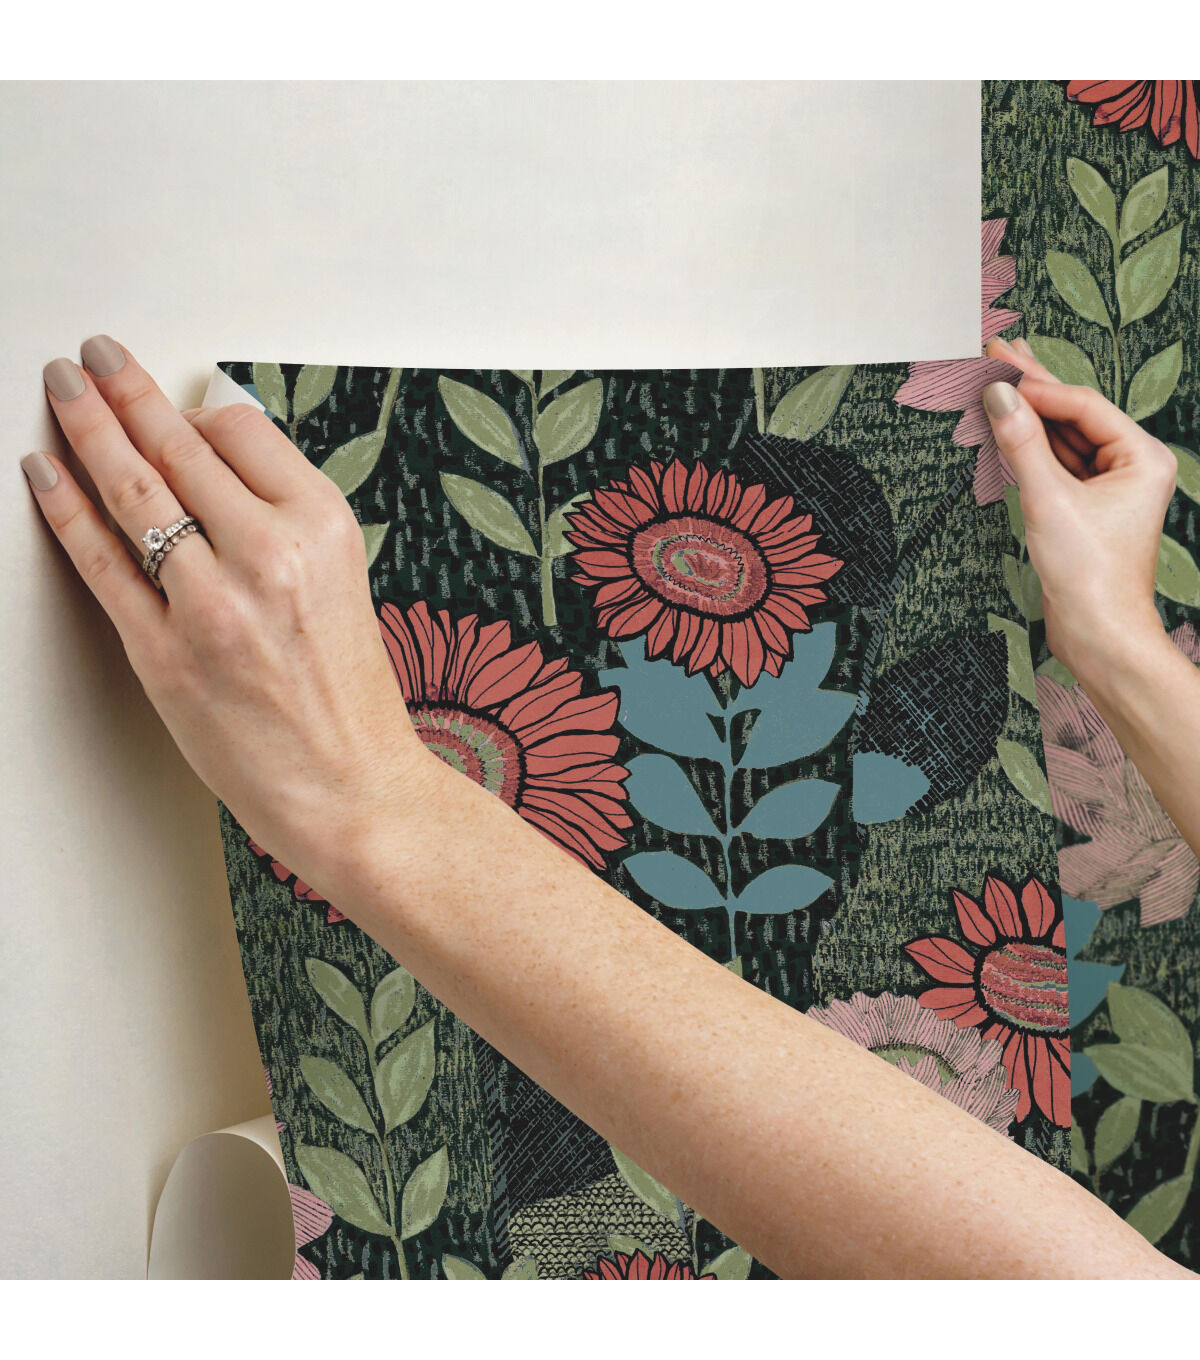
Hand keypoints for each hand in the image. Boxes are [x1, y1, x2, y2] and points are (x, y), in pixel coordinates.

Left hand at [21, 338, 428, 894]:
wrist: (352, 785)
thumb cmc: (347, 693)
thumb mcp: (341, 578)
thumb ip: (280, 513)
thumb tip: (217, 446)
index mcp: (322, 527)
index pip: (238, 431)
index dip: (191, 408)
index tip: (167, 398)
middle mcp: (270, 554)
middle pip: (177, 447)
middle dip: (123, 391)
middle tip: (92, 358)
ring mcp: (212, 605)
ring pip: (131, 491)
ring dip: (84, 427)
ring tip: (59, 389)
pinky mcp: (165, 655)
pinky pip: (101, 562)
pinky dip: (65, 509)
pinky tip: (44, 471)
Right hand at [981, 336, 1176, 684]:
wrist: (1097, 634)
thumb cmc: (1091, 576)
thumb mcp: (1049, 500)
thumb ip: (1020, 443)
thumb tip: (997, 395)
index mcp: (1142, 458)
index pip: (1082, 406)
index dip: (1037, 386)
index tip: (996, 366)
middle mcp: (1130, 468)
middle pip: (1072, 416)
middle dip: (1033, 387)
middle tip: (997, 351)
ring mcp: (1106, 489)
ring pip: (1060, 440)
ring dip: (1025, 415)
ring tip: (995, 380)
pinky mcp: (1083, 510)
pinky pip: (1053, 466)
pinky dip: (1026, 447)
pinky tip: (1006, 426)